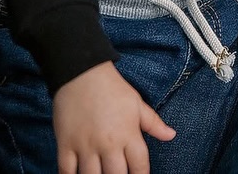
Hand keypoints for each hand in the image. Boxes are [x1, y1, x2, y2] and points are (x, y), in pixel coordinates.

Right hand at [54, 62, 173, 173]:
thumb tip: (171, 135)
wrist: (81, 73)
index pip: (140, 166)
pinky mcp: (66, 144)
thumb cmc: (112, 88)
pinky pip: (66, 171)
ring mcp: (86, 146)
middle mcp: (108, 143)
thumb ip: (153, 123)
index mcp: (128, 134)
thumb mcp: (137, 104)